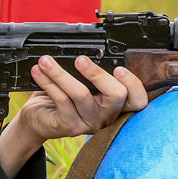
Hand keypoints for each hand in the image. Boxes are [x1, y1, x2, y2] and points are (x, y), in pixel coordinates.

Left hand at [0, 55, 149, 177]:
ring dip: (61, 74)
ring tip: (46, 61)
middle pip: (116, 95)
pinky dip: (48, 82)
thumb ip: (93, 74)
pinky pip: (61, 100)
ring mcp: (90, 123)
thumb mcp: (84, 83)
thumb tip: (89, 51)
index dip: (134, 84)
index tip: (119, 68)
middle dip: (98, 74)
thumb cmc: (64, 96)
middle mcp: (108, 116)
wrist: (40, 118)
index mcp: (117, 104)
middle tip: (80, 60)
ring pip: (81, 95)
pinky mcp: (70, 126)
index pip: (138, 100)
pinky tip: (38, 72)